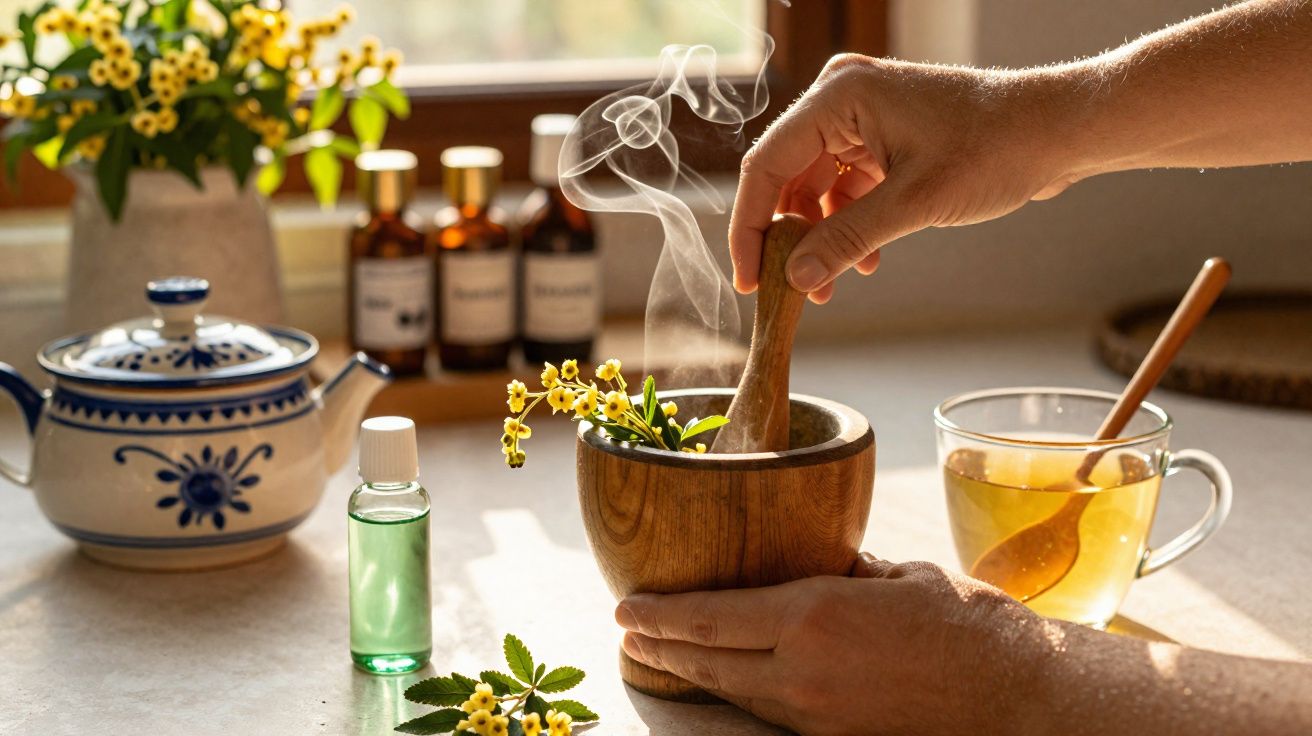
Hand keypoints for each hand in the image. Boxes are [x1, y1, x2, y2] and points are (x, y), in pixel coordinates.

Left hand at [615, 554, 1050, 735]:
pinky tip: (728, 681)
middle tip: (627, 635)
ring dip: (693, 674)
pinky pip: (770, 712)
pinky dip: (738, 693)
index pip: (712, 617)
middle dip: (659, 648)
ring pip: (734, 692)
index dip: (661, 615)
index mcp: (814, 616)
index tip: (627, 607)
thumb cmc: (970, 626)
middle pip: (708, 661)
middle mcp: (803, 670)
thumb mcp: (899, 577)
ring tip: (660, 657)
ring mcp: (816, 714)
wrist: (1019, 698)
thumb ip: (846, 572)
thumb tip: (819, 565)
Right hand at [730, 54, 1080, 302]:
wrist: (1057, 131)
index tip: (749, 279)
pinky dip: (847, 224)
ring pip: (814, 187)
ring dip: (819, 238)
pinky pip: (844, 186)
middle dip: (786, 239)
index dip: (750, 227)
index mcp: (839, 97)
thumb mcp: (914, 203)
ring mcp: (863, 117)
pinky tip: (866, 262)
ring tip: (828, 286)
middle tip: (786, 291)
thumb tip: (795, 279)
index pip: (765, 165)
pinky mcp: (882, 137)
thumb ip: (846, 241)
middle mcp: (842, 99)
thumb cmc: (996, 147)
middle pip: (785, 177)